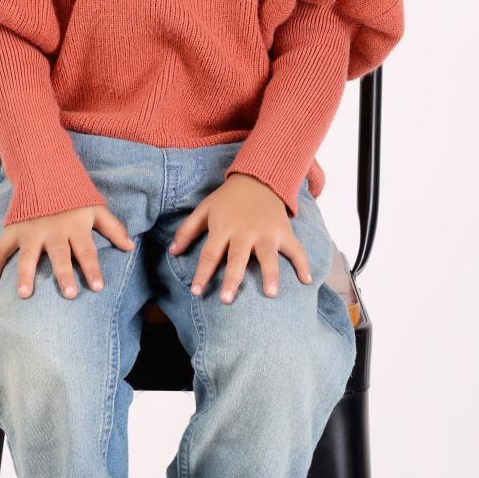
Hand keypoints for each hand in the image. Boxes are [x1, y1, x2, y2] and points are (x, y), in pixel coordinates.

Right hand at [0, 204, 133, 298]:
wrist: (44, 172)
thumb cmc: (73, 197)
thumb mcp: (96, 208)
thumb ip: (113, 228)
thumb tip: (130, 247)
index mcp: (75, 227)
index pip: (87, 251)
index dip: (93, 269)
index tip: (97, 287)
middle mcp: (53, 230)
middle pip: (60, 255)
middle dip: (64, 274)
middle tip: (68, 294)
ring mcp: (31, 230)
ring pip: (28, 255)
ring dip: (26, 274)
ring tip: (25, 294)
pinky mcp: (13, 229)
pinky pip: (2, 248)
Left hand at [167, 173, 312, 303]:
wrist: (258, 178)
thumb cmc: (228, 199)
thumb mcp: (204, 209)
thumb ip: (187, 230)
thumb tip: (172, 252)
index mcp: (223, 227)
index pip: (210, 254)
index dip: (202, 273)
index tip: (196, 292)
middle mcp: (245, 231)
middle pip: (237, 258)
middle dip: (232, 279)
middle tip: (227, 300)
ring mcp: (267, 232)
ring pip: (268, 255)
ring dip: (270, 274)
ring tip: (271, 294)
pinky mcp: (284, 231)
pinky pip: (296, 249)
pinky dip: (303, 264)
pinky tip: (306, 280)